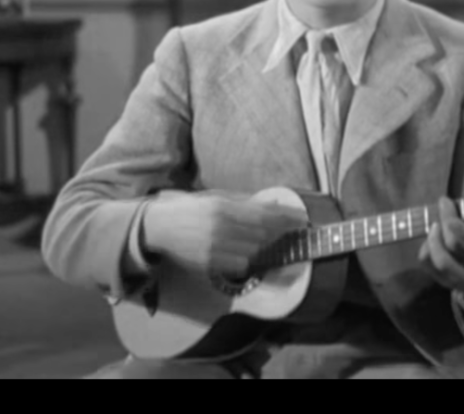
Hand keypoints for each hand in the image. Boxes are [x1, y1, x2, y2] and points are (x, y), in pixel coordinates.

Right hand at [143, 192, 307, 277]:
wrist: (160, 227)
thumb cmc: (192, 208)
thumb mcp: (216, 197)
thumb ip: (244, 201)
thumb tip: (274, 202)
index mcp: (223, 206)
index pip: (264, 214)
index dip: (287, 217)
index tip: (303, 219)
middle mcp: (220, 227)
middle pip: (263, 234)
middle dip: (281, 232)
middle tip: (294, 230)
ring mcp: (215, 247)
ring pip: (255, 251)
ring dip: (264, 246)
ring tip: (267, 240)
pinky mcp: (210, 263)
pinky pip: (241, 265)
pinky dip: (247, 259)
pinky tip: (245, 251)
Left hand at [418, 198, 463, 305]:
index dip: (460, 229)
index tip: (451, 207)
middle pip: (452, 250)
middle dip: (444, 224)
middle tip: (444, 205)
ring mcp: (460, 282)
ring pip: (437, 260)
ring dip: (433, 238)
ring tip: (437, 224)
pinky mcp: (446, 284)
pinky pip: (428, 266)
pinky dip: (426, 248)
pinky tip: (433, 238)